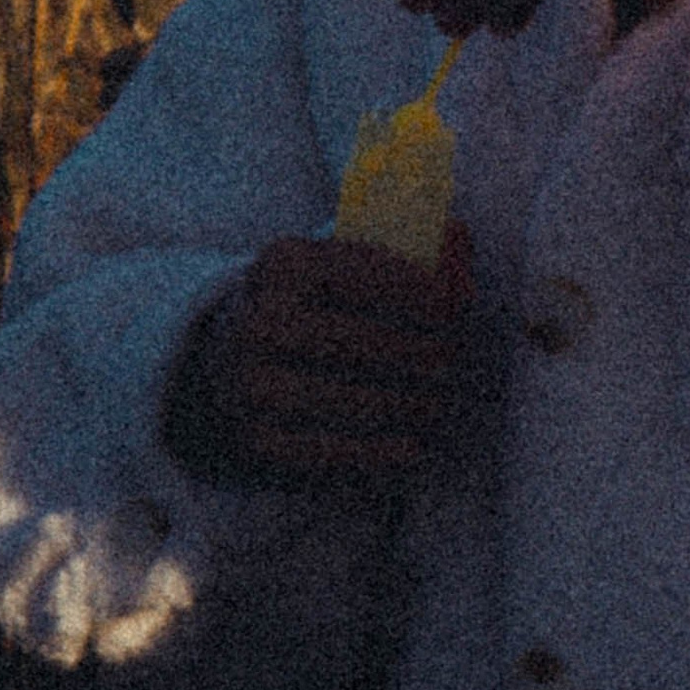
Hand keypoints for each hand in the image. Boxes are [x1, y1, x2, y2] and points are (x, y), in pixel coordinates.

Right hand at [161, 225, 469, 489]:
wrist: (229, 365)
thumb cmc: (314, 309)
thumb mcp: (345, 267)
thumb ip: (411, 249)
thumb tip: (459, 238)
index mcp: (283, 264)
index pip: (364, 273)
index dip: (417, 291)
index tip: (452, 309)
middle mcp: (260, 321)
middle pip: (362, 341)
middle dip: (420, 354)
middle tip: (450, 363)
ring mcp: (251, 383)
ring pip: (350, 400)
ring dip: (408, 405)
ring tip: (435, 404)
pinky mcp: (255, 438)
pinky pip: (329, 451)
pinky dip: (379, 451)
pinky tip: (412, 446)